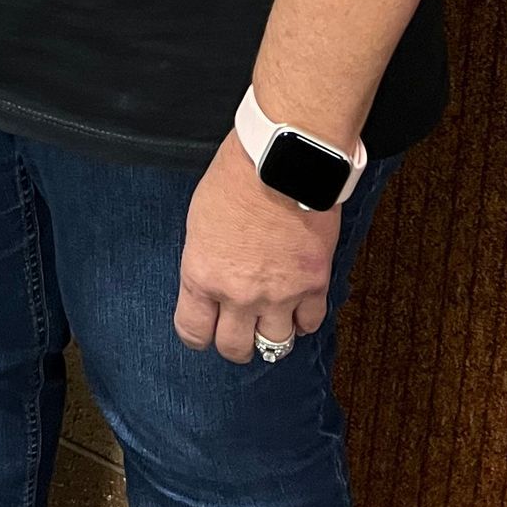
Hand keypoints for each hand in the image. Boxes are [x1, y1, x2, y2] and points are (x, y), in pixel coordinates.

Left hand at [174, 132, 339, 363]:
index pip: (193, 331)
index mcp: (203, 274)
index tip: (204, 331)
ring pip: (276, 345)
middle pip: (234, 348)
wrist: (282, 159)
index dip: (198, 335)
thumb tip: (214, 280)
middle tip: (240, 332)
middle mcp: (238, 293)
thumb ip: (206, 260)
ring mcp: (279, 294)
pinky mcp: (313, 284)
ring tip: (272, 322)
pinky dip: (304, 319)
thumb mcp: (201, 220)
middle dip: (235, 344)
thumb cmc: (237, 176)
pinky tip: (299, 308)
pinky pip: (310, 323)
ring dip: (272, 335)